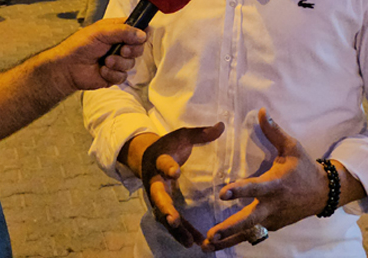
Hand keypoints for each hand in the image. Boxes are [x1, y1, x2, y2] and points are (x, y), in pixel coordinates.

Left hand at [52, 18, 145, 90]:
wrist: (68, 67)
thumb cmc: (80, 45)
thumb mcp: (101, 32)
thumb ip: (122, 31)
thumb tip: (142, 34)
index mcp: (117, 30)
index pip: (138, 29)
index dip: (141, 33)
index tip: (139, 37)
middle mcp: (119, 45)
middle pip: (139, 47)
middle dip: (132, 50)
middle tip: (122, 50)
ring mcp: (118, 60)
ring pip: (132, 63)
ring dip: (118, 63)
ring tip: (105, 61)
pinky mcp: (114, 75)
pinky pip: (123, 76)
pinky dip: (112, 74)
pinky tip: (102, 70)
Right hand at [139, 124, 224, 246]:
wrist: (145, 156)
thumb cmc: (168, 146)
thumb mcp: (182, 136)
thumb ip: (200, 133)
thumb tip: (221, 125)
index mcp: (159, 160)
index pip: (162, 163)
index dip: (168, 167)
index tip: (176, 172)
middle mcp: (155, 181)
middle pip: (158, 197)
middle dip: (165, 208)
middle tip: (173, 219)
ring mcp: (156, 196)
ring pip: (162, 215)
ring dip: (176, 228)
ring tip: (190, 242)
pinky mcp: (161, 206)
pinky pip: (170, 221)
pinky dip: (181, 232)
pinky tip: (195, 243)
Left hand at [203, 109, 326, 251]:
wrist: (325, 193)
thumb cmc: (305, 167)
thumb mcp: (292, 147)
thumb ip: (274, 132)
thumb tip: (261, 111)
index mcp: (276, 184)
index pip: (256, 189)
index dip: (240, 191)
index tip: (223, 193)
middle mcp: (273, 205)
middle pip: (249, 220)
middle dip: (229, 227)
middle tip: (210, 233)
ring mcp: (273, 219)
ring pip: (248, 233)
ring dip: (227, 240)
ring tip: (205, 245)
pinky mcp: (273, 227)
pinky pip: (253, 234)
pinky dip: (236, 240)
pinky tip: (217, 245)